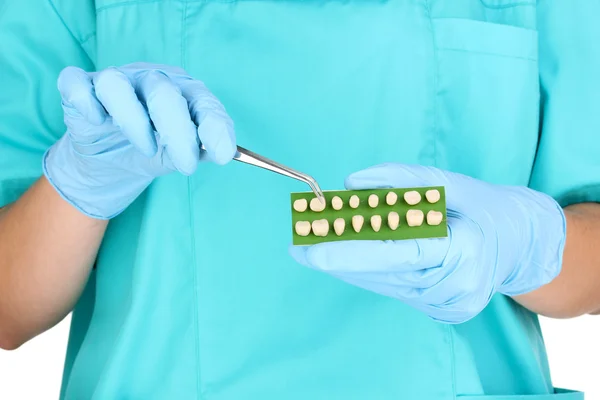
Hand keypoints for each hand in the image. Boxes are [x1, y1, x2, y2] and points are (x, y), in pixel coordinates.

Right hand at [43, 62, 235, 218]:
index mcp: (184, 92)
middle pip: (162, 91)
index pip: (203, 102)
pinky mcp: (81, 89)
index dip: (214, 127)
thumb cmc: (157, 149)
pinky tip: (98, 121)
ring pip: (117, 84)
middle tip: (186, 165)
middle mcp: (151, 80)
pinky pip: (77, 84)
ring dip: (133, 119)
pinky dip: (86, 101)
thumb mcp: (184, 154)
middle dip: (177, 131)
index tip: (223, 155)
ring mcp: (116, 81)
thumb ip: (204, 150)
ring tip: (147, 148)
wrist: (114, 162)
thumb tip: (224, 152)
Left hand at [289, 163, 566, 322]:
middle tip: (299, 246)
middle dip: (338, 258)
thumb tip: (351, 184)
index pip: (398, 252)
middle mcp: (460, 284)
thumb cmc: (480, 205)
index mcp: (466, 247)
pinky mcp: (446, 313)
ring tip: (317, 248)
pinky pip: (396, 292)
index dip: (351, 252)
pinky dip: (372, 274)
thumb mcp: (445, 181)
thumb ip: (399, 180)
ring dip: (351, 267)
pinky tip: (351, 260)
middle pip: (384, 273)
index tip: (310, 249)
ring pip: (385, 286)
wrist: (519, 242)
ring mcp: (453, 305)